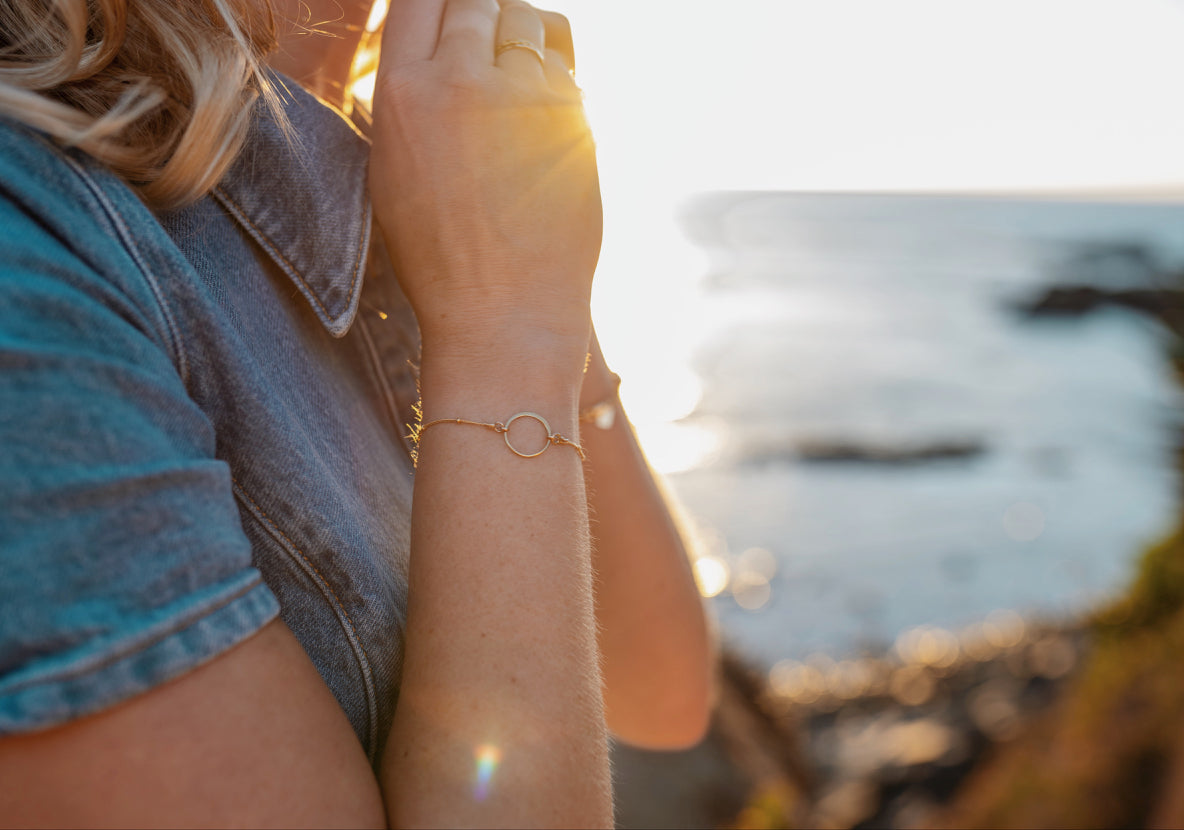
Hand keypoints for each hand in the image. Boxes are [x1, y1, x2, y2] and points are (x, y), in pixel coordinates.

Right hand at [370, 0, 601, 377]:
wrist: (503, 311)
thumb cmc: (440, 254)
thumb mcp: (393, 170)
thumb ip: (411, 96)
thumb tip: (439, 43)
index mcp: (402, 93)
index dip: (440, 6)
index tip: (450, 21)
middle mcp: (461, 81)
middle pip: (478, 0)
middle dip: (482, 19)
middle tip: (486, 59)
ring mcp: (523, 96)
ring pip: (529, 23)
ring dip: (523, 43)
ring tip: (515, 92)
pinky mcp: (573, 118)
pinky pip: (566, 68)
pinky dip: (555, 80)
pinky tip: (542, 123)